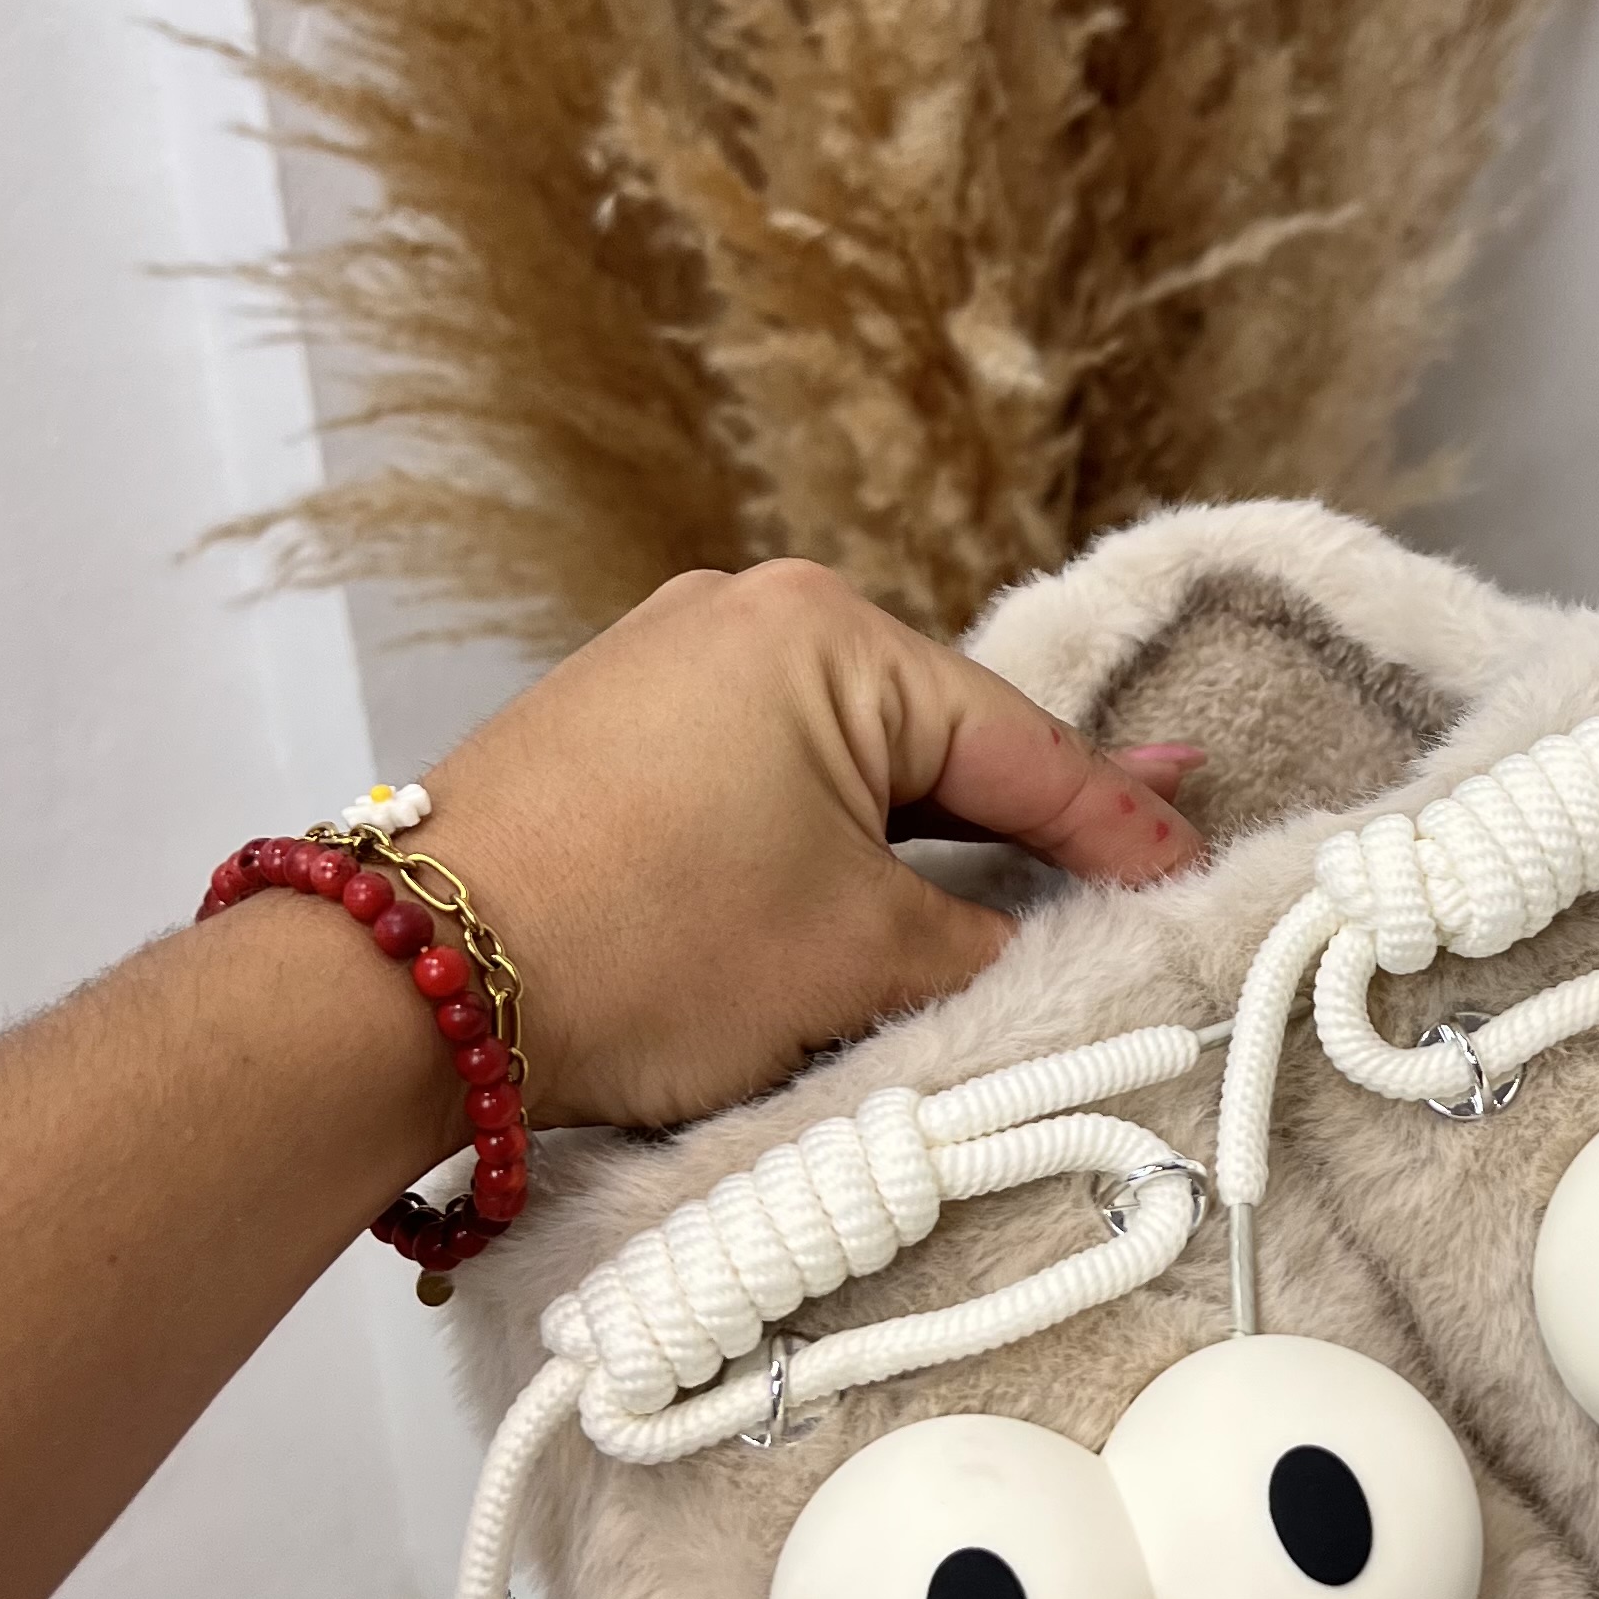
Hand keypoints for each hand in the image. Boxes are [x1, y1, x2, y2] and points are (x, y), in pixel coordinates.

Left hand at [414, 561, 1204, 1131]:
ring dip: (928, 829)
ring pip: (845, 758)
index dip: (1118, 824)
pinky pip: (763, 777)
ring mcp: (662, 666)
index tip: (1193, 867)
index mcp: (825, 633)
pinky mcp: (605, 732)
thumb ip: (982, 939)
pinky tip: (879, 869)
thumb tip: (1052, 938)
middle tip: (1153, 825)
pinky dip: (832, 834)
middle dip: (1035, 806)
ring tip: (1036, 856)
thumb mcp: (857, 956)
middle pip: (934, 735)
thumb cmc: (640, 946)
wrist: (406, 984)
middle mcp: (741, 614)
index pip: (1017, 746)